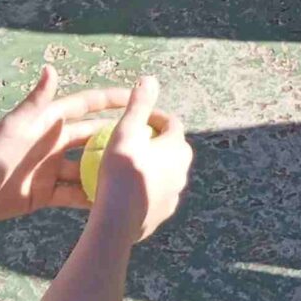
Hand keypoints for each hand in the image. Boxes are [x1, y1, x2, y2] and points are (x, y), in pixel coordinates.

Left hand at [0, 65, 135, 220]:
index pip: (84, 106)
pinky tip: (109, 201)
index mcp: (47, 121)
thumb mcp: (18, 124)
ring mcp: (49, 169)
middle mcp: (52, 143)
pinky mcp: (44, 193)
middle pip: (90, 137)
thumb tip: (51, 67)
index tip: (135, 95)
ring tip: (132, 174)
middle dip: (114, 137)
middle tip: (145, 140)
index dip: (108, 100)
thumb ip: (37, 100)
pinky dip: (88, 197)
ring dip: (105, 170)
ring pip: (85, 168)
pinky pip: (72, 194)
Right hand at [92, 74, 192, 241]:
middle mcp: (182, 172)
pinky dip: (141, 187)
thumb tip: (149, 78)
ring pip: (161, 172)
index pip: (170, 123)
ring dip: (147, 165)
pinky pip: (152, 194)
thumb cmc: (120, 172)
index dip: (152, 116)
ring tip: (122, 163)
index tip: (133, 117)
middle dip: (152, 140)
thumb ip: (138, 105)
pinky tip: (120, 188)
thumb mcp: (125, 132)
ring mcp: (173, 195)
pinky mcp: (161, 214)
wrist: (118, 222)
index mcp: (178, 149)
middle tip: (127, 138)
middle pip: (169, 147)